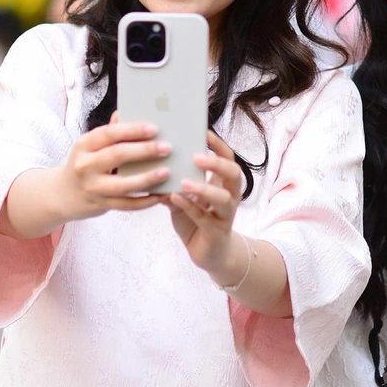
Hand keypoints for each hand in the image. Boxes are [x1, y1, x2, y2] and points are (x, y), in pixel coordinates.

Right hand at [0, 119, 168, 236]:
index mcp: (84, 145)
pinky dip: (144, 201)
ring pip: (123, 185)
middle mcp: (86, 166)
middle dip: (144, 151)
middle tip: (166, 147)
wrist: (62, 194)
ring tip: (166, 171)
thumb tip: (124, 113)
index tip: (153, 128)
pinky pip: (126, 205)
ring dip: (147, 178)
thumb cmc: (83, 165)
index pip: (109, 134)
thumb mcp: (89, 147)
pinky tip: (159, 195)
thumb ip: (108, 133)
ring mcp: (93, 188)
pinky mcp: (101, 205)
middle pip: (117, 156)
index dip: (132, 130)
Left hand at [166, 130, 245, 283]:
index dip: (217, 144)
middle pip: (233, 173)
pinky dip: (189, 206)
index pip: (227, 157)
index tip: (203, 132)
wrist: (209, 254)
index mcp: (223, 183)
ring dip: (203, 188)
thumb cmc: (196, 220)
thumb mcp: (184, 197)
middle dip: (216, 163)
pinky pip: (204, 217)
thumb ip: (173, 181)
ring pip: (222, 198)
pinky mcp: (216, 231)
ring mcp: (225, 214)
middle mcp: (229, 196)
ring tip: (184, 181)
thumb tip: (152, 161)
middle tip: (196, 156)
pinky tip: (174, 198)